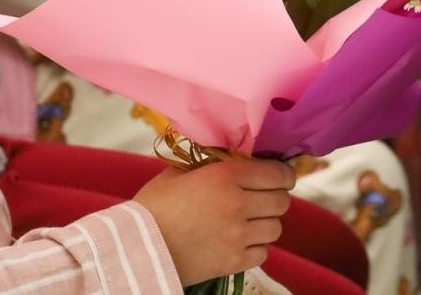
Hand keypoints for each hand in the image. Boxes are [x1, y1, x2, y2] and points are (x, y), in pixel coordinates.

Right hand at [133, 159, 296, 285]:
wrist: (138, 249)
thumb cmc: (154, 207)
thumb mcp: (178, 173)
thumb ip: (209, 164)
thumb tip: (234, 158)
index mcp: (224, 177)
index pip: (276, 173)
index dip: (283, 174)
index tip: (280, 175)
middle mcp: (237, 204)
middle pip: (282, 201)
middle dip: (276, 197)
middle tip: (264, 197)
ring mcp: (238, 236)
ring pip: (276, 228)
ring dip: (267, 222)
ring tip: (251, 220)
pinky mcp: (234, 262)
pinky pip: (264, 252)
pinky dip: (256, 246)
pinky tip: (240, 240)